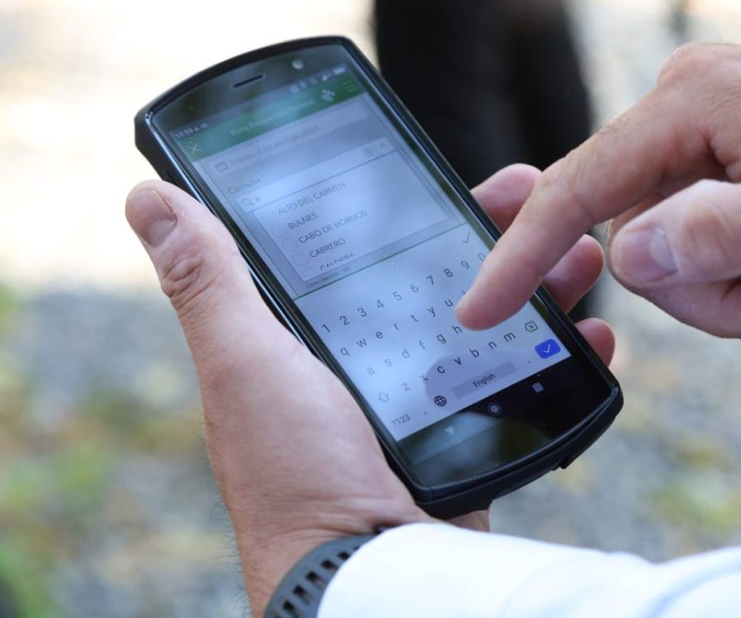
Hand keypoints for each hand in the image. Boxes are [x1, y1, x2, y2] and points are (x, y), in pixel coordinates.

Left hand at [124, 164, 612, 614]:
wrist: (370, 573)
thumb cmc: (294, 472)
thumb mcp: (245, 362)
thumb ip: (209, 283)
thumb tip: (148, 198)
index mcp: (312, 337)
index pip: (366, 249)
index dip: (407, 205)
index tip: (444, 168)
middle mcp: (370, 363)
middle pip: (440, 277)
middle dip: (490, 231)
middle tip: (534, 192)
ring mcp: (425, 400)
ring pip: (492, 320)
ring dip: (539, 281)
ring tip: (580, 249)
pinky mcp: (470, 436)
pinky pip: (524, 381)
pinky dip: (560, 353)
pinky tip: (591, 331)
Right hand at [458, 39, 740, 354]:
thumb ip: (710, 237)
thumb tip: (622, 260)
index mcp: (688, 109)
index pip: (578, 189)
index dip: (520, 253)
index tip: (478, 309)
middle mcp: (683, 113)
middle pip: (636, 238)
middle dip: (707, 300)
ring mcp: (705, 135)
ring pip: (674, 248)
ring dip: (738, 297)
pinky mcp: (728, 158)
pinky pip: (706, 233)